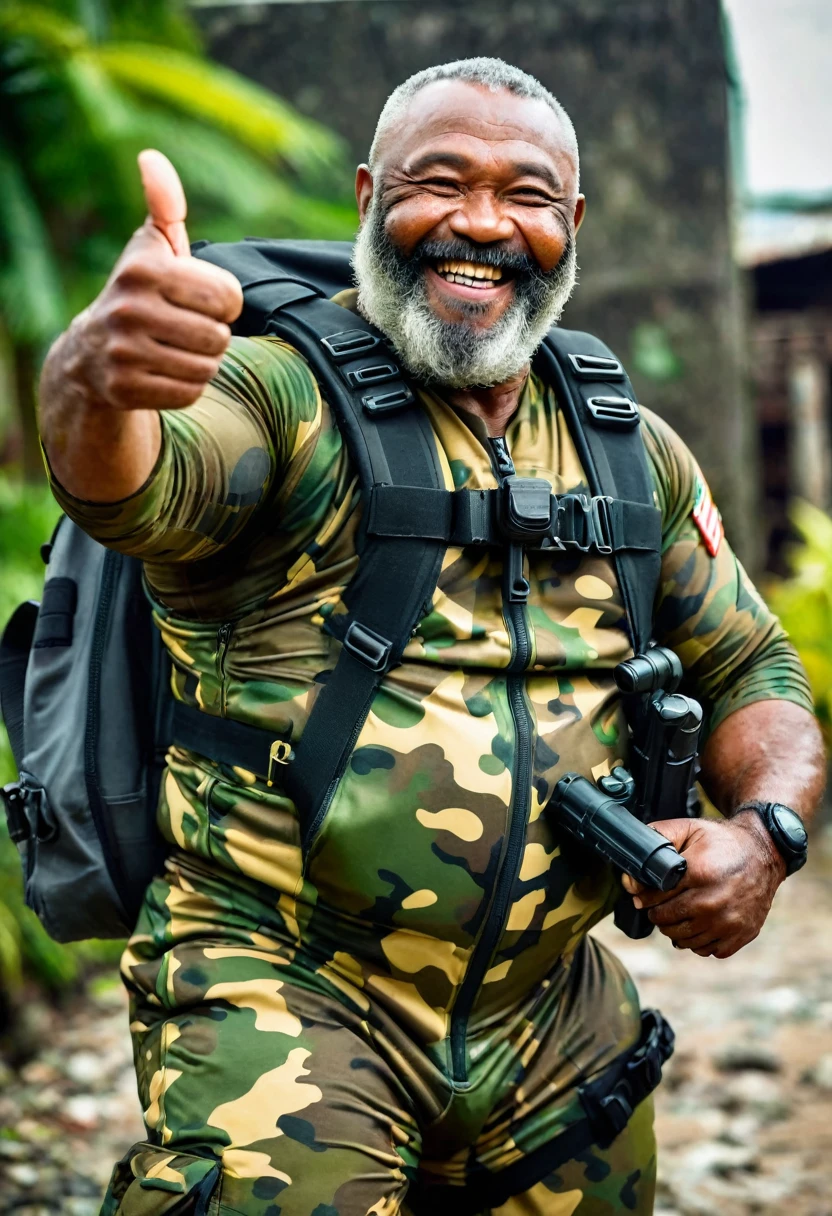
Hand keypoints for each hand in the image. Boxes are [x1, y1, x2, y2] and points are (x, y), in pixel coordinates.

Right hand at [66, 149, 242, 411]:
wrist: (91, 354)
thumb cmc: (140, 292)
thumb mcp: (153, 246)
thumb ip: (165, 204)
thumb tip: (151, 157)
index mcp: (144, 269)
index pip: (228, 297)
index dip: (225, 302)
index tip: (202, 299)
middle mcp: (128, 309)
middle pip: (219, 337)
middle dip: (213, 335)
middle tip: (187, 328)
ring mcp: (123, 352)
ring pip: (207, 368)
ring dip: (201, 362)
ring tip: (176, 349)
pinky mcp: (124, 390)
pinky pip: (189, 394)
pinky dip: (186, 386)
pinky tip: (163, 371)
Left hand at [620, 812, 787, 957]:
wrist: (764, 853)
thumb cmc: (722, 842)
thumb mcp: (689, 828)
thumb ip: (657, 839)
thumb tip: (630, 877)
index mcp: (698, 873)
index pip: (654, 898)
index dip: (644, 896)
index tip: (643, 894)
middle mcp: (713, 902)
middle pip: (666, 921)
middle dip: (657, 913)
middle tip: (659, 904)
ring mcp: (728, 922)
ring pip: (683, 939)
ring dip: (675, 928)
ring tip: (677, 913)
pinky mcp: (740, 935)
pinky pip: (706, 950)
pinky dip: (698, 940)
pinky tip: (698, 924)